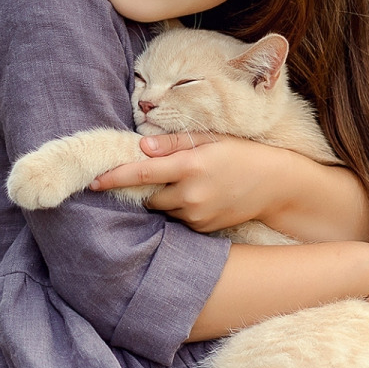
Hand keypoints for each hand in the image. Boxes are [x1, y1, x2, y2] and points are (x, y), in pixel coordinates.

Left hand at [89, 132, 277, 233]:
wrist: (276, 184)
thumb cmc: (242, 154)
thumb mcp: (210, 139)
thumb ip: (173, 143)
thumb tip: (142, 147)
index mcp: (190, 166)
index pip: (141, 174)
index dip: (113, 178)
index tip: (92, 181)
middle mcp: (191, 194)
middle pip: (149, 195)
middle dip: (152, 186)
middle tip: (171, 173)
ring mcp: (197, 215)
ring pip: (164, 209)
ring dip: (168, 197)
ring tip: (195, 183)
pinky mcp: (203, 229)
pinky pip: (180, 220)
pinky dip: (183, 209)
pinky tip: (205, 196)